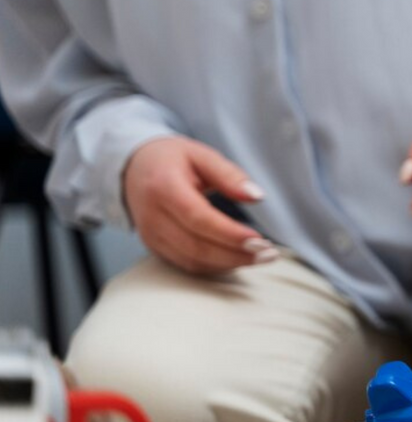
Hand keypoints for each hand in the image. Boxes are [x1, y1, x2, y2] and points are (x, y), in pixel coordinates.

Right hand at [123, 137, 276, 273]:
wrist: (132, 168)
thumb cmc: (171, 159)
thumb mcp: (201, 155)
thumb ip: (229, 175)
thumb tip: (257, 196)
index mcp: (163, 187)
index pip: (198, 218)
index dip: (230, 234)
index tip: (259, 240)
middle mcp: (152, 216)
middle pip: (196, 246)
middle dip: (236, 255)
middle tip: (269, 254)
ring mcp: (150, 236)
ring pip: (192, 261)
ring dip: (229, 264)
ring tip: (261, 258)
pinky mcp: (154, 248)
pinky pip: (187, 265)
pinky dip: (215, 266)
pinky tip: (238, 259)